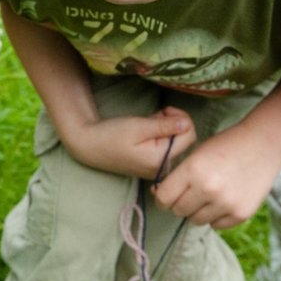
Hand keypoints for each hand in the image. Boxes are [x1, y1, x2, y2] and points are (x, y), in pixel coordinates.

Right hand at [66, 106, 196, 180]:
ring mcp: (158, 168)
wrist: (90, 146)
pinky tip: (144, 134)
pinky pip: (166, 147)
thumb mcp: (139, 126)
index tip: (163, 112)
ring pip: (175, 142)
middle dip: (172, 123)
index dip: (180, 118)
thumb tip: (187, 123)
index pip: (190, 134)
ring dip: (164, 129)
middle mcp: (163, 168)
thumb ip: (165, 126)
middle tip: (152, 118)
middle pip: (184, 139)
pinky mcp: (152, 165)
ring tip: (145, 126)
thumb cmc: (112, 134)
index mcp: (161, 160)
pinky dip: (159, 136)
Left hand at [152, 121, 280, 228]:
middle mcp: (207, 189)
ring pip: (196, 220)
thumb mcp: (196, 154)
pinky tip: (223, 200)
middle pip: (179, 211)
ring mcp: (225, 203)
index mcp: (192, 170)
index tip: (165, 197)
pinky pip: (216, 225)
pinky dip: (216, 216)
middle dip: (180, 204)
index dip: (161, 198)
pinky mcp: (241, 213)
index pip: (164, 198)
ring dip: (198, 211)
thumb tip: (160, 196)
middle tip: (190, 194)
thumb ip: (179, 176)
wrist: (263, 144)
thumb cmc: (226, 145)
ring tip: (208, 195)